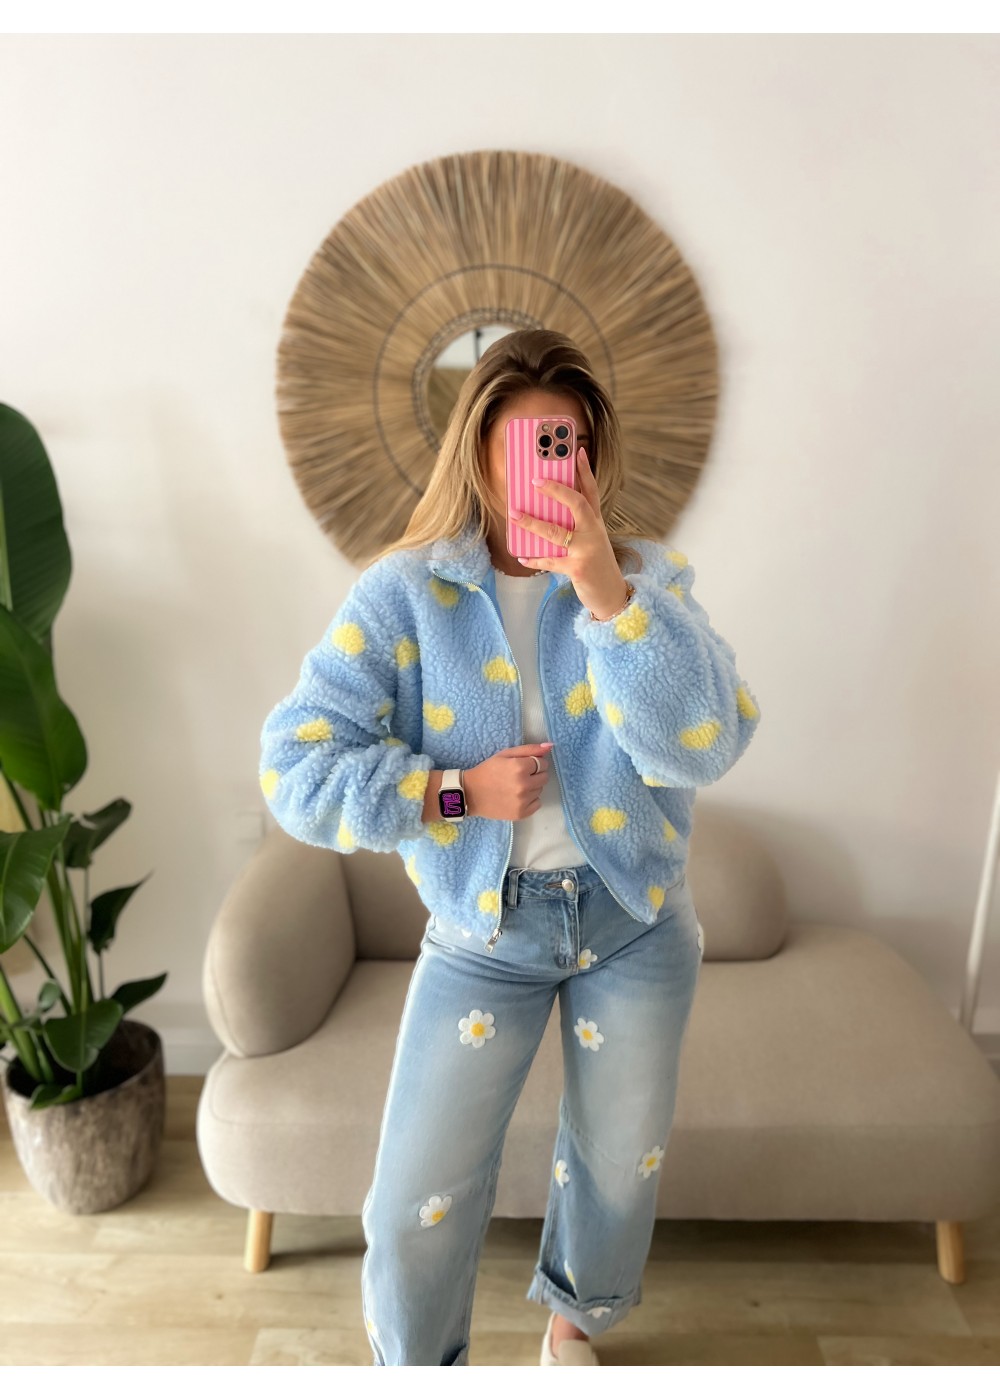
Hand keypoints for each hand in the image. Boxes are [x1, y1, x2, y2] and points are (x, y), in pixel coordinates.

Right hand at [464, 743, 554, 819]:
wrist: (471, 793)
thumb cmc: (488, 771)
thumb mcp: (506, 754)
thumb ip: (529, 749)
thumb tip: (550, 746)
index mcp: (519, 767)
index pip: (542, 763)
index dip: (534, 763)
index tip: (523, 765)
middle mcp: (524, 785)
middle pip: (544, 777)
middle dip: (535, 774)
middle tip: (519, 776)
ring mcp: (523, 801)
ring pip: (540, 790)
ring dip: (532, 787)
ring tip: (515, 787)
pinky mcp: (521, 813)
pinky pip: (537, 803)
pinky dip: (530, 800)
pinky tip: (517, 797)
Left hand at [508, 445, 629, 618]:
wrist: (611, 594)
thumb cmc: (595, 563)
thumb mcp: (590, 540)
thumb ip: (572, 524)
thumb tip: (542, 510)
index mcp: (595, 522)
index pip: (591, 491)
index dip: (585, 470)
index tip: (577, 450)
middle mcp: (593, 532)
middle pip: (578, 504)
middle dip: (556, 490)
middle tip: (535, 480)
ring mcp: (586, 550)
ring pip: (557, 532)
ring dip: (533, 523)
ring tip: (514, 514)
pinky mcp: (578, 568)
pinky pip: (550, 561)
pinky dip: (534, 559)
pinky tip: (521, 555)